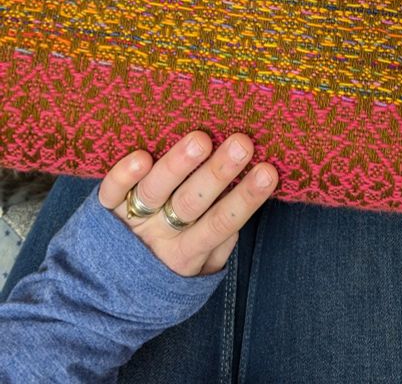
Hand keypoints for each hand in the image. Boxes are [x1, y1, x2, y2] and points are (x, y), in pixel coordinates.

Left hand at [98, 131, 277, 276]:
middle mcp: (159, 236)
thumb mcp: (194, 277)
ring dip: (178, 165)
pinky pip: (112, 192)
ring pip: (155, 191)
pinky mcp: (104, 208)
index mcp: (186, 255)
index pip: (220, 224)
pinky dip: (124, 175)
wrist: (96, 298)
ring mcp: (131, 221)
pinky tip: (141, 157)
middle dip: (218, 173)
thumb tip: (240, 216)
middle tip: (242, 144)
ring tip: (201, 140)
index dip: (245, 199)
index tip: (268, 172)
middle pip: (191, 203)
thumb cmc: (159, 275)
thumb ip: (218, 249)